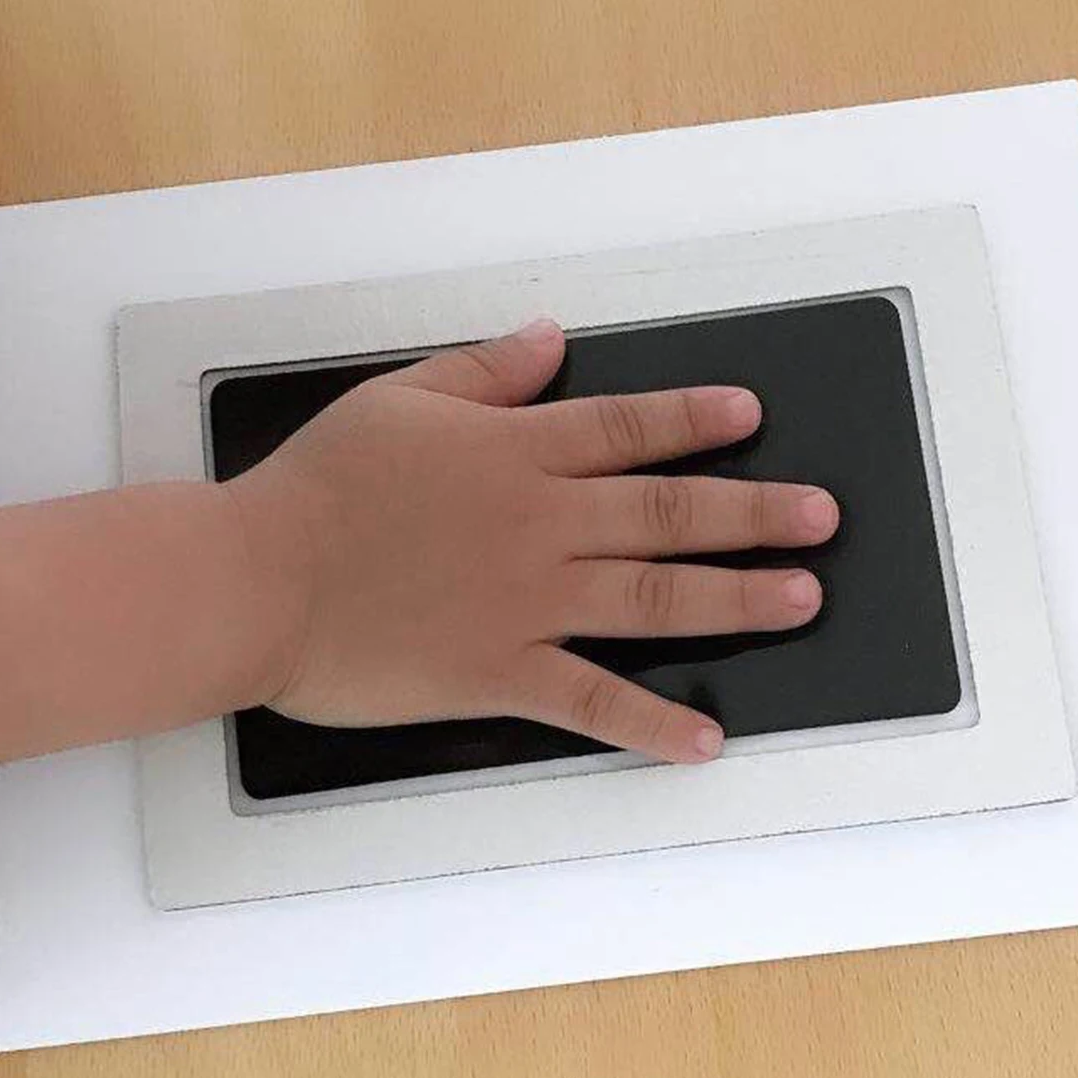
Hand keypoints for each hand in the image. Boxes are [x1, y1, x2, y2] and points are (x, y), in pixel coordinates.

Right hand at [225, 318, 839, 762]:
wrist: (256, 580)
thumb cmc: (318, 490)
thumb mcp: (399, 400)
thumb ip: (486, 373)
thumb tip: (549, 339)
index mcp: (516, 453)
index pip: (628, 428)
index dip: (696, 420)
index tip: (751, 417)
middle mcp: (541, 523)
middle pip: (670, 512)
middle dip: (756, 512)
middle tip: (822, 518)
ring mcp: (529, 601)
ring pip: (656, 596)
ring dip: (737, 600)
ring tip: (802, 599)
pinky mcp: (501, 672)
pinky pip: (593, 699)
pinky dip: (651, 722)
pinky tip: (705, 738)